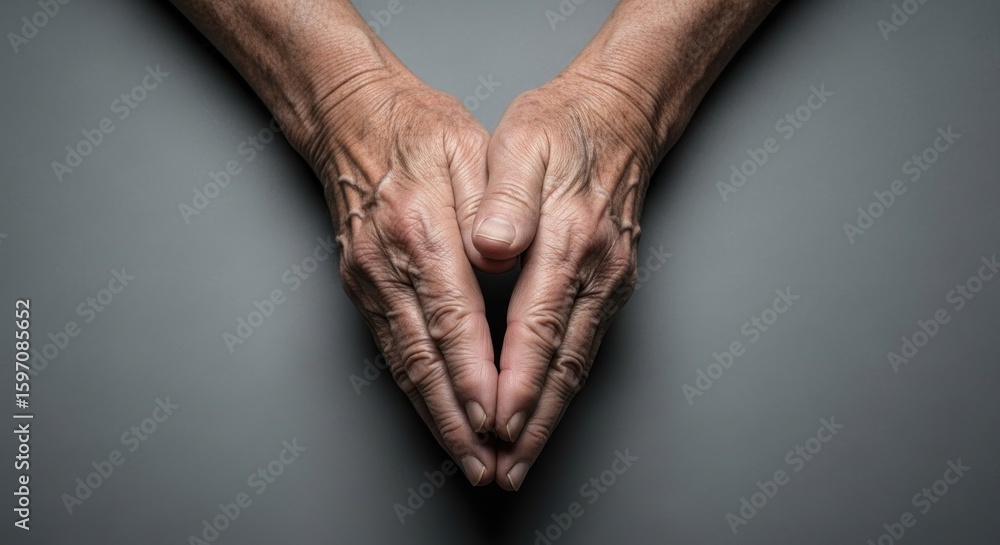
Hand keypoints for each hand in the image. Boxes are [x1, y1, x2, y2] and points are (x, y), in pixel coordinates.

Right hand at [316, 69, 497, 485]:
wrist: (353, 117)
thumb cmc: (421, 130)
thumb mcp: (468, 147)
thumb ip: (489, 202)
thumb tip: (499, 253)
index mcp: (421, 227)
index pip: (453, 317)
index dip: (476, 375)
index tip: (499, 419)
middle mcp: (388, 262)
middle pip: (424, 357)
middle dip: (457, 418)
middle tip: (486, 463)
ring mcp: (367, 278)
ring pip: (403, 362)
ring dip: (435, 415)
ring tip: (465, 456)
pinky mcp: (360, 285)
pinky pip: (389, 349)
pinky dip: (413, 390)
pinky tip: (434, 415)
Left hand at [472, 69, 661, 489]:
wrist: (618, 117)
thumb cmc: (561, 130)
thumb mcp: (523, 145)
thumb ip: (506, 198)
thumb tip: (491, 244)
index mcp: (567, 239)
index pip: (536, 327)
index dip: (516, 383)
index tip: (495, 428)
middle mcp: (596, 271)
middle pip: (563, 364)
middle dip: (533, 424)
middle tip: (505, 471)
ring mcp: (610, 283)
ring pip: (578, 365)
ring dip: (550, 418)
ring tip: (521, 461)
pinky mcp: (613, 287)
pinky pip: (585, 350)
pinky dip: (563, 390)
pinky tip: (545, 412)